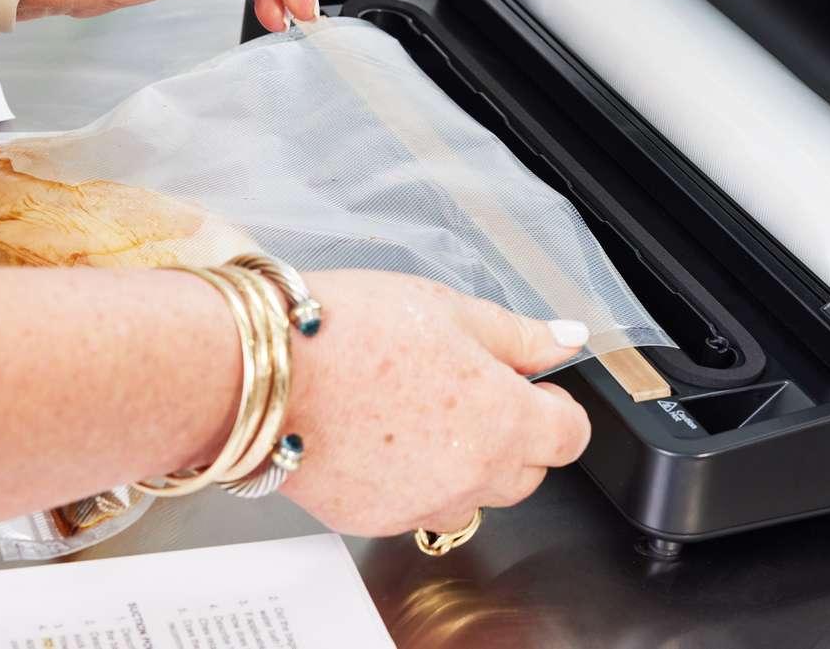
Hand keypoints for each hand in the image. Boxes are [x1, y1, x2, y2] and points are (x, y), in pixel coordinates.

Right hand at [280, 270, 592, 535]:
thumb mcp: (449, 309)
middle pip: (527, 473)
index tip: (531, 385)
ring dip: (464, 464)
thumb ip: (519, 335)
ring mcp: (422, 505)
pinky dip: (410, 479)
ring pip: (472, 498)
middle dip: (512, 434)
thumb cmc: (347, 331)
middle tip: (467, 387)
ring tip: (417, 412)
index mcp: (504, 420)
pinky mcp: (374, 520)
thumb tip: (567, 338)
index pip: (571, 436)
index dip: (556, 406)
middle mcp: (471, 476)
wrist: (259, 373)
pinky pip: (415, 507)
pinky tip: (377, 434)